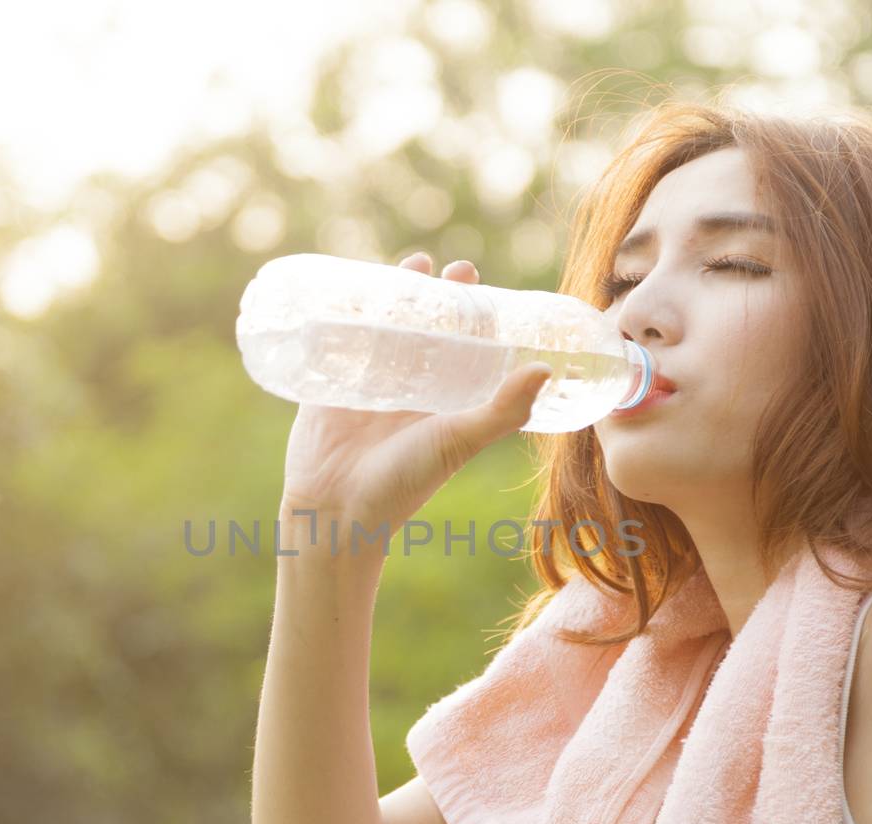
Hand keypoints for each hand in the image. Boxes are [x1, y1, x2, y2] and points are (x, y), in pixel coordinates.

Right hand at [279, 251, 552, 536]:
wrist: (337, 512)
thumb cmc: (403, 484)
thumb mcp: (459, 441)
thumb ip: (502, 411)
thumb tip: (544, 369)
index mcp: (441, 401)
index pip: (463, 347)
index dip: (473, 315)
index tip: (482, 286)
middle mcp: (408, 390)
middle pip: (425, 330)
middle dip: (437, 296)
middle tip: (448, 268)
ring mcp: (367, 385)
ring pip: (383, 329)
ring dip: (395, 296)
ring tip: (412, 263)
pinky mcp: (328, 385)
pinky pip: (337, 341)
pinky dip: (343, 314)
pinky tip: (352, 285)